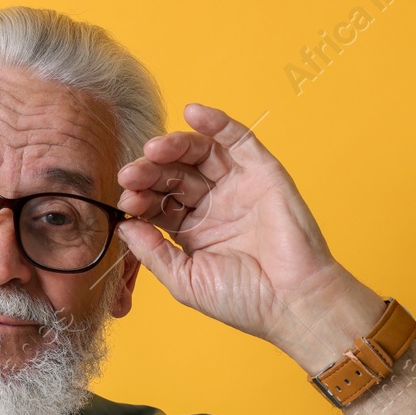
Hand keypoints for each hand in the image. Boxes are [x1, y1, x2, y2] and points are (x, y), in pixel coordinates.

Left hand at [115, 102, 384, 371]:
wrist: (293, 301)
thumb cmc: (243, 300)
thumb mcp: (185, 280)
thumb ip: (153, 252)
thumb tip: (123, 225)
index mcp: (191, 231)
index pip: (157, 203)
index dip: (140, 198)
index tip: (125, 200)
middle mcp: (212, 205)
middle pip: (173, 175)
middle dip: (150, 172)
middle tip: (132, 174)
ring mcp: (236, 187)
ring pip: (199, 154)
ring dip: (174, 146)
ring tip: (155, 149)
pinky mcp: (262, 173)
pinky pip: (238, 140)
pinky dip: (217, 122)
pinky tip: (193, 113)